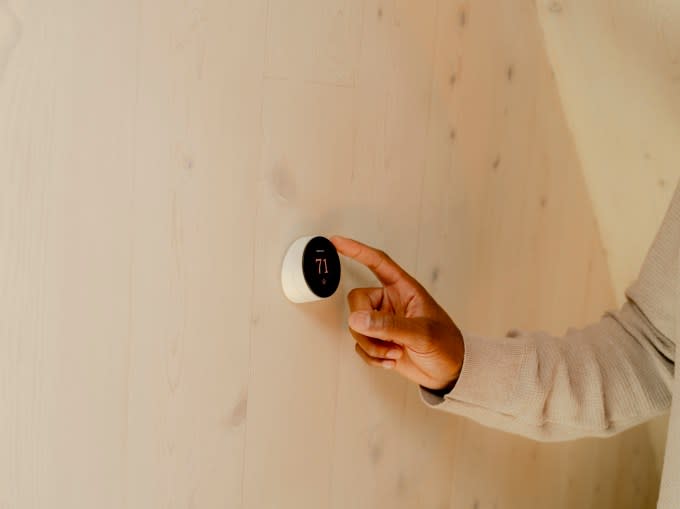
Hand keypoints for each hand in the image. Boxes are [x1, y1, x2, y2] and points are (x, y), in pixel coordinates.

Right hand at [330, 235, 464, 391]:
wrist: (450, 372)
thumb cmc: (446, 345)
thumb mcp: (421, 333)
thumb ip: (388, 326)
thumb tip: (357, 319)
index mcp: (404, 289)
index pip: (376, 263)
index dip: (356, 250)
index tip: (336, 242)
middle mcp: (390, 302)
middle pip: (357, 301)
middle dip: (366, 325)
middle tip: (385, 338)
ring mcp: (383, 322)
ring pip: (356, 326)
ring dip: (372, 345)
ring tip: (394, 351)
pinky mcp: (378, 340)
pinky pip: (360, 345)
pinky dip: (372, 356)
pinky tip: (391, 359)